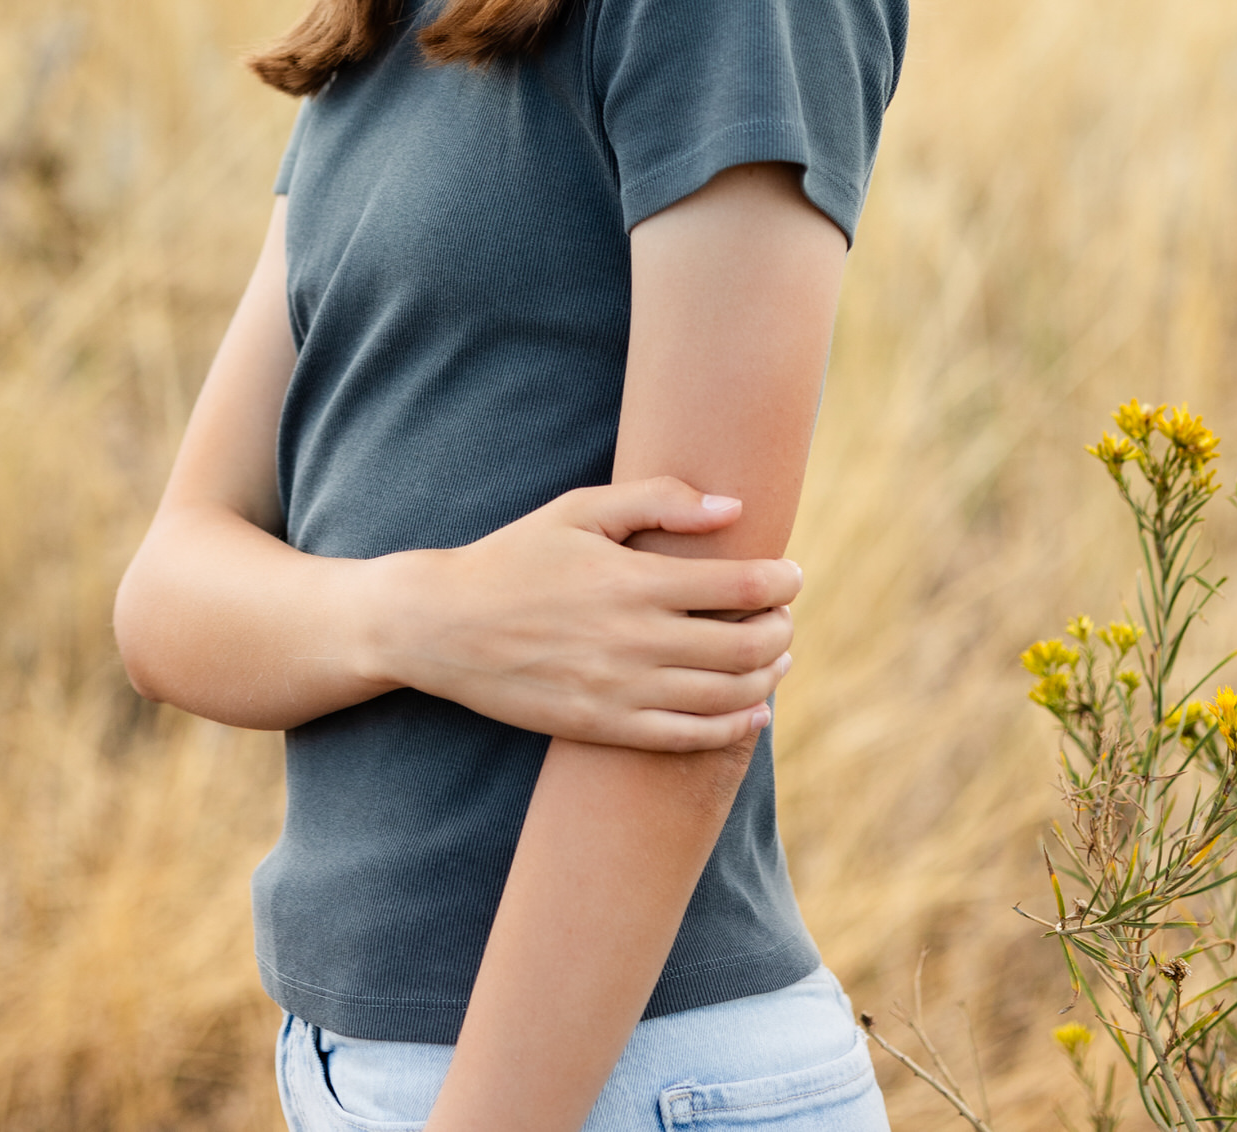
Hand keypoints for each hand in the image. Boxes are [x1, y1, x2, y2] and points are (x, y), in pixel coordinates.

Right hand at [363, 479, 800, 750]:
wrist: (444, 627)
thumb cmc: (515, 557)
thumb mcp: (578, 509)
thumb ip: (657, 499)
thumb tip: (732, 507)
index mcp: (633, 580)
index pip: (739, 586)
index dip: (781, 582)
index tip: (791, 574)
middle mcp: (634, 640)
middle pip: (745, 646)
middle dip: (781, 630)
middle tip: (784, 616)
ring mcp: (621, 691)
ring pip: (726, 696)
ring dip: (766, 677)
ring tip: (775, 657)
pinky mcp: (605, 728)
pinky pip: (688, 737)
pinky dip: (733, 727)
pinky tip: (752, 712)